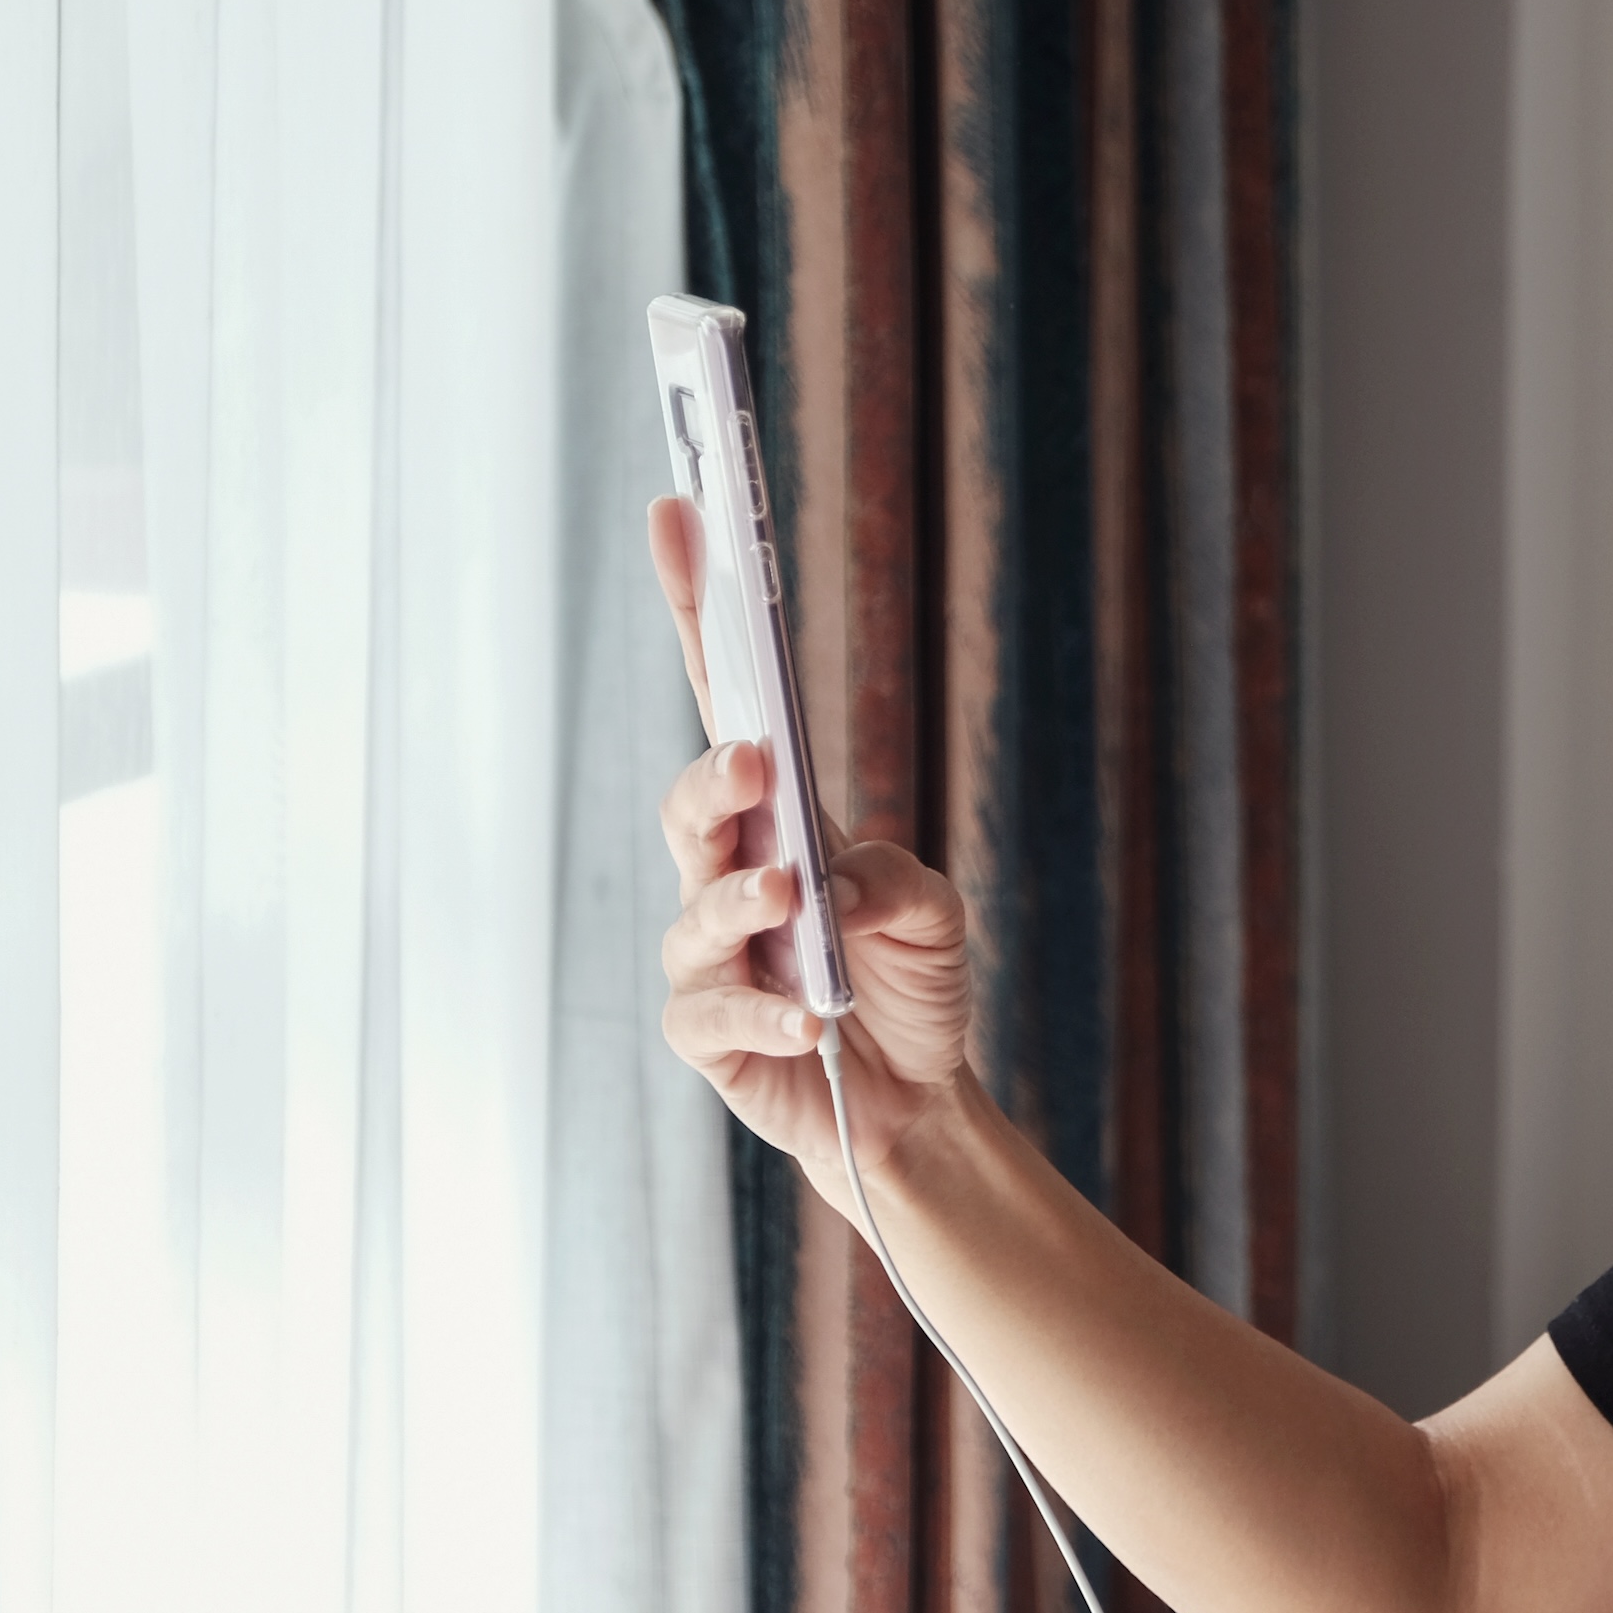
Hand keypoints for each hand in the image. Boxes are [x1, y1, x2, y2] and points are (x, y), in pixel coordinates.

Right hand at [646, 496, 975, 1215]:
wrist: (913, 1099)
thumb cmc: (908, 986)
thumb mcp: (932, 914)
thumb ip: (891, 880)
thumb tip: (830, 879)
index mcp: (779, 817)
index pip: (727, 701)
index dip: (696, 608)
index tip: (681, 512)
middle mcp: (727, 873)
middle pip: (693, 803)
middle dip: (716, 775)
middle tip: (759, 763)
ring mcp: (711, 955)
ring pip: (697, 911)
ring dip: (740, 896)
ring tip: (789, 893)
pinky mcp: (712, 1035)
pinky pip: (712, 1016)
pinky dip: (763, 1015)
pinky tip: (806, 1020)